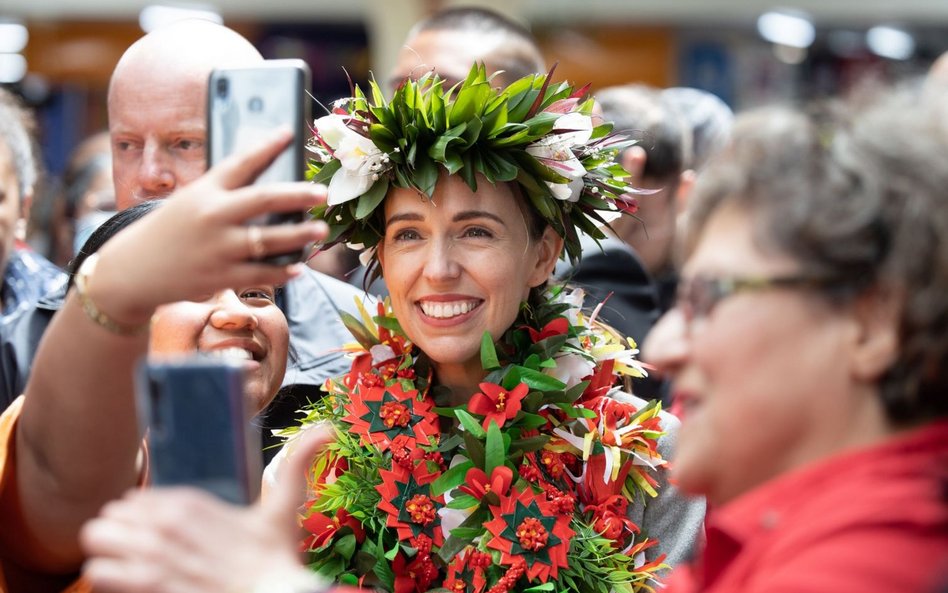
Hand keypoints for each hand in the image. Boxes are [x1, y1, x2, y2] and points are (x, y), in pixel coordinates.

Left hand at [80, 425, 338, 592]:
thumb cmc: (276, 558)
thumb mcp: (286, 508)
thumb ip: (299, 463)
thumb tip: (328, 429)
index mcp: (190, 502)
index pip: (136, 499)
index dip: (140, 516)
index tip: (155, 529)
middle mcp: (165, 526)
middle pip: (109, 517)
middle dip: (118, 533)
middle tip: (136, 548)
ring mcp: (153, 558)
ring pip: (96, 541)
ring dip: (106, 553)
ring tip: (125, 564)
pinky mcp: (147, 587)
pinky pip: (100, 575)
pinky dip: (108, 579)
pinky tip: (129, 584)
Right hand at [90, 128, 328, 325]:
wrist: (131, 271)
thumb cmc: (168, 232)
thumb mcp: (188, 203)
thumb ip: (223, 195)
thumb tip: (271, 190)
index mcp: (204, 190)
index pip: (240, 162)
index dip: (267, 146)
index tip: (289, 132)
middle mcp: (212, 215)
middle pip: (264, 199)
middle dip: (297, 194)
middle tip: (322, 192)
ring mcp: (218, 247)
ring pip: (269, 239)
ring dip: (299, 235)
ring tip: (320, 229)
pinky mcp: (221, 276)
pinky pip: (261, 274)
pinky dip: (282, 272)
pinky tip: (298, 267)